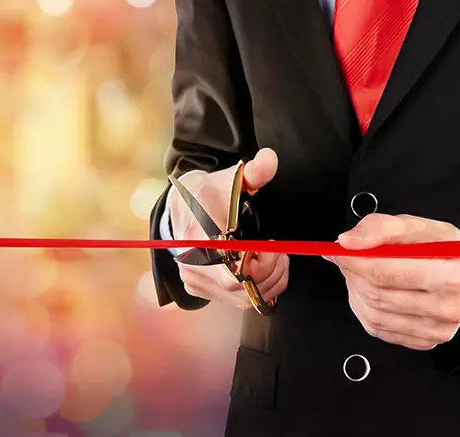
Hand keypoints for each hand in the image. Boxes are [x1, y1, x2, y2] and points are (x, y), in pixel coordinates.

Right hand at [170, 148, 288, 309]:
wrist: (182, 206)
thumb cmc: (208, 193)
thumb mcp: (230, 178)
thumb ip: (253, 172)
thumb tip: (270, 159)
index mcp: (195, 239)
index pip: (232, 273)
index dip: (260, 265)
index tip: (270, 245)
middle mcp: (190, 265)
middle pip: (240, 289)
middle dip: (269, 271)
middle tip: (278, 250)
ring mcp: (194, 280)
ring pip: (242, 299)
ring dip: (268, 281)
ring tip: (274, 257)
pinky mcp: (200, 289)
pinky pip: (236, 301)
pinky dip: (257, 288)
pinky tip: (262, 267)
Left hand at [329, 214, 459, 349]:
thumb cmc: (440, 248)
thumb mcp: (414, 225)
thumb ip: (379, 228)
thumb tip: (349, 242)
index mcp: (451, 275)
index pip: (384, 272)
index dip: (352, 260)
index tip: (338, 250)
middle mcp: (448, 307)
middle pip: (376, 294)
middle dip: (354, 274)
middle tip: (351, 258)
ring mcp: (436, 329)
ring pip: (373, 314)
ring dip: (358, 291)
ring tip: (366, 273)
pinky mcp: (424, 341)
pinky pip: (379, 329)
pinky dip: (367, 309)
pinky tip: (377, 292)